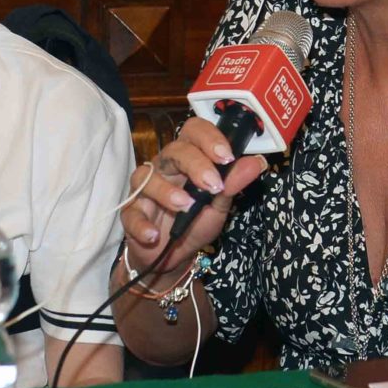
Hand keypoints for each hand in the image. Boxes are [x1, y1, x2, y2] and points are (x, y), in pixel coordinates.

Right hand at [121, 117, 266, 279]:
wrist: (173, 255)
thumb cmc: (195, 221)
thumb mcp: (219, 205)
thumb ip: (233, 183)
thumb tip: (258, 162)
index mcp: (187, 158)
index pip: (194, 132)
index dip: (209, 138)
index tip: (227, 156)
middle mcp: (164, 167)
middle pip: (174, 150)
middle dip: (195, 164)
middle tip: (213, 185)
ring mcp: (144, 189)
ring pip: (147, 177)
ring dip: (167, 192)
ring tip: (185, 207)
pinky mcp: (130, 213)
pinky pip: (130, 213)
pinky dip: (141, 224)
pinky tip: (154, 234)